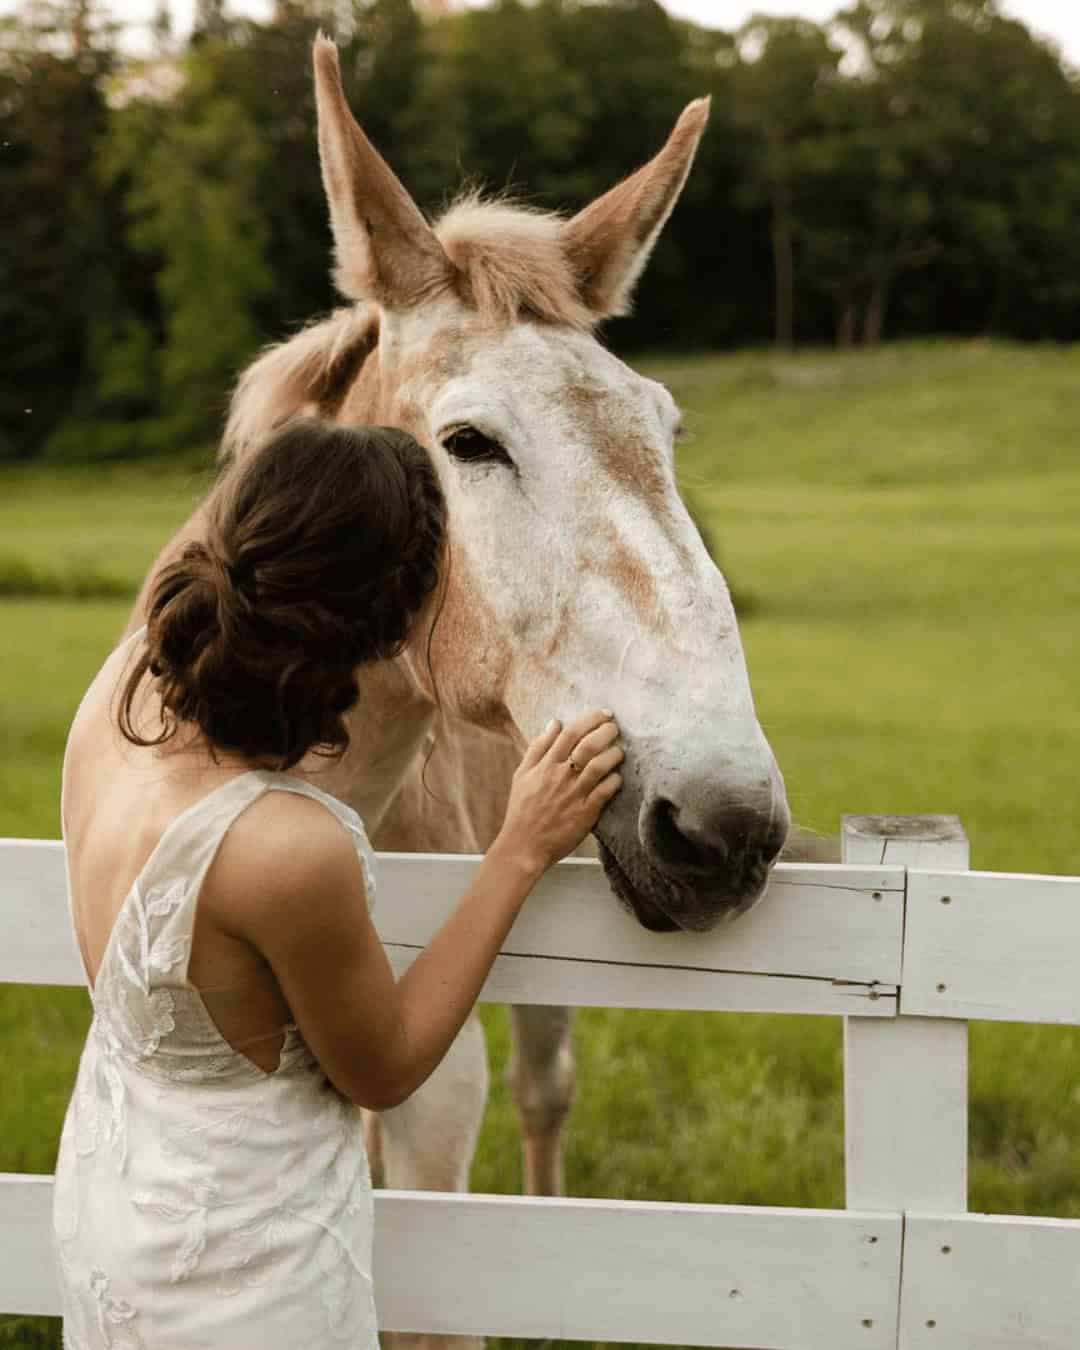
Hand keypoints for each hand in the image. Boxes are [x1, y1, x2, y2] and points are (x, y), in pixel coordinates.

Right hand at [495, 710, 623, 876]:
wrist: (523, 846)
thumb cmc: (522, 810)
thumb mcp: (522, 774)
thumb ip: (538, 747)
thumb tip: (554, 722)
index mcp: (545, 765)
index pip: (570, 732)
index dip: (589, 719)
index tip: (603, 714)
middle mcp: (560, 776)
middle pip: (588, 744)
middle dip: (606, 731)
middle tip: (615, 727)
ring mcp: (574, 794)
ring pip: (600, 765)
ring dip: (614, 754)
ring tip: (619, 751)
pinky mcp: (586, 813)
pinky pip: (606, 791)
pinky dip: (615, 780)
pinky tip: (617, 777)